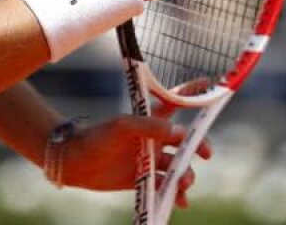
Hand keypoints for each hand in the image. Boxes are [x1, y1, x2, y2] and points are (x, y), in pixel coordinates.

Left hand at [58, 101, 211, 208]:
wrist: (74, 163)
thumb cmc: (95, 137)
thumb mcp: (122, 126)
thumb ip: (150, 127)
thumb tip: (180, 133)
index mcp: (151, 118)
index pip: (176, 101)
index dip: (194, 92)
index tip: (212, 84)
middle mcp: (154, 138)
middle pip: (186, 140)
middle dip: (199, 146)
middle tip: (206, 155)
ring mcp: (150, 159)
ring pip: (178, 166)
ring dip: (186, 175)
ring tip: (181, 184)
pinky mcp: (143, 179)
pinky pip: (166, 186)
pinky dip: (175, 194)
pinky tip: (179, 202)